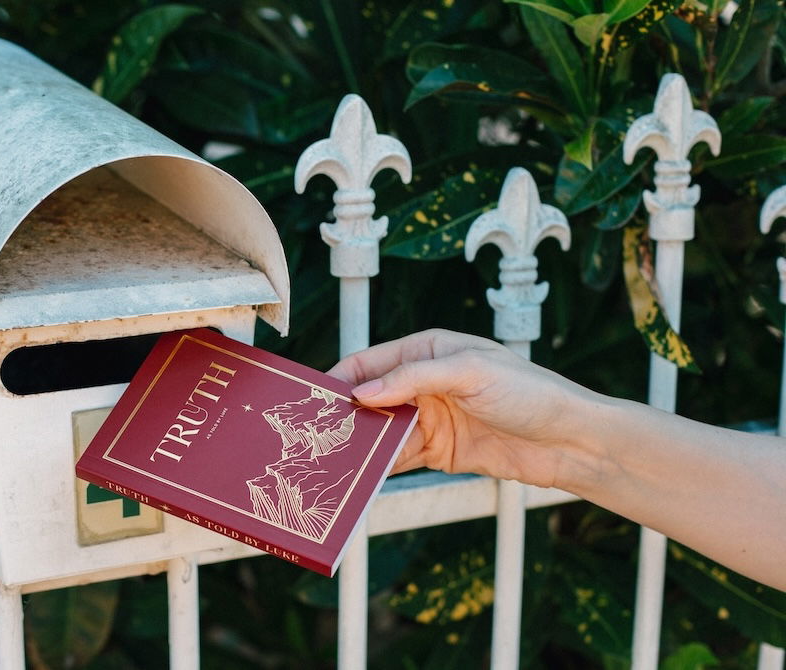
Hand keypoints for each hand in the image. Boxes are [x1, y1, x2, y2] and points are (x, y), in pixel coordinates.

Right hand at [329, 329, 594, 487]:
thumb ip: (412, 378)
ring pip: (381, 431)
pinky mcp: (439, 452)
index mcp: (428, 351)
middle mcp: (424, 384)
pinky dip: (380, 465)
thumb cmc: (530, 392)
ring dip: (360, 444)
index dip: (341, 379)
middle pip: (371, 398)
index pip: (371, 362)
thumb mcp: (469, 372)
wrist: (571, 441)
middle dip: (345, 415)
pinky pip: (399, 457)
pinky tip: (362, 475)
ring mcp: (430, 419)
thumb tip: (363, 391)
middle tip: (315, 435)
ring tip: (331, 459)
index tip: (314, 400)